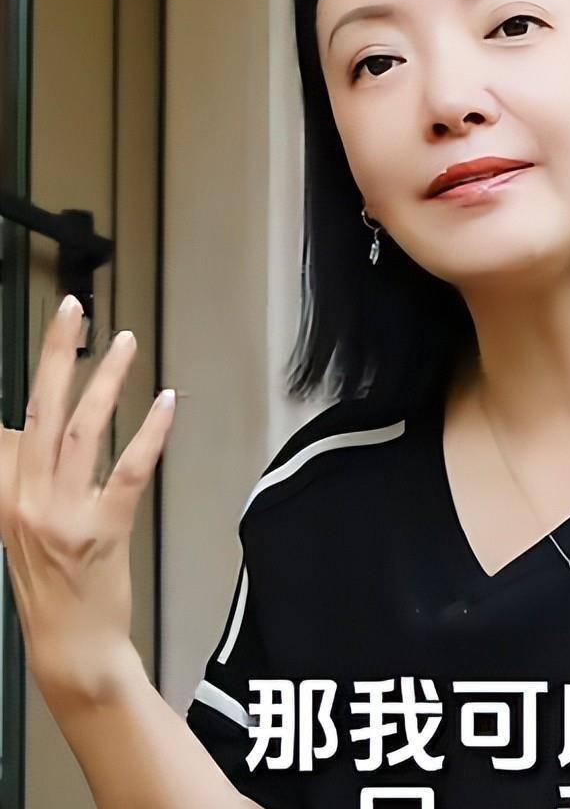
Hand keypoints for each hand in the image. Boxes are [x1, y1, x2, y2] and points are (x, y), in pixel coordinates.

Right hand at [0, 295, 174, 708]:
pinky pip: (129, 470)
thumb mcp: (19, 526)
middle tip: (71, 308)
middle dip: (55, 354)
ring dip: (106, 381)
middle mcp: (28, 500)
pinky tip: (168, 401)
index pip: (10, 425)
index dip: (32, 378)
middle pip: (42, 411)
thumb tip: (25, 428)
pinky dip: (150, 432)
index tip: (52, 332)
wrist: (70, 646)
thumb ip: (21, 476)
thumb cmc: (50, 582)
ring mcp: (65, 515)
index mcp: (6, 496)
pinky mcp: (105, 530)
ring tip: (123, 341)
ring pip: (84, 431)